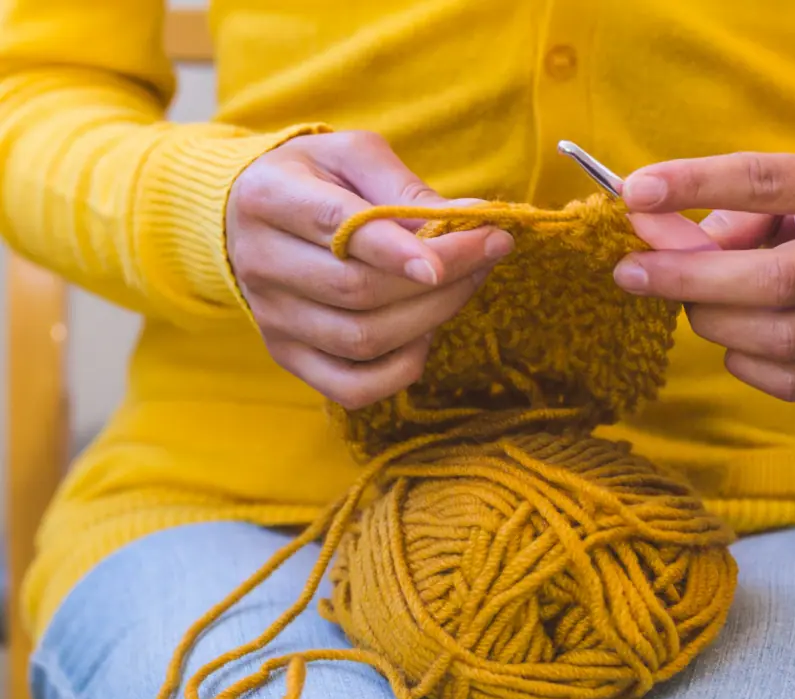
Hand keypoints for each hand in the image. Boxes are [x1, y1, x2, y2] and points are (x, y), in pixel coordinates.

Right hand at [226, 131, 513, 409]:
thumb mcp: (352, 156)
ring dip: (431, 317)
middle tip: (488, 252)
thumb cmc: (315, 179)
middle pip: (358, 290)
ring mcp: (271, 318)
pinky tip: (423, 334)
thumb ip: (405, 185)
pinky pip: (352, 387)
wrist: (247, 216)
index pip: (336, 228)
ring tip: (463, 286)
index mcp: (269, 198)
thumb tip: (472, 220)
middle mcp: (260, 263)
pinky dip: (401, 369)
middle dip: (440, 277)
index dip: (398, 247)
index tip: (462, 250)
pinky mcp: (287, 356)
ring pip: (362, 339)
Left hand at [615, 151, 794, 400]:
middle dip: (688, 279)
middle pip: (775, 280)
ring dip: (713, 322)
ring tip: (695, 303)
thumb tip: (643, 224)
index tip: (635, 194)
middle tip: (631, 273)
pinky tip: (736, 338)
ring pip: (780, 339)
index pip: (766, 181)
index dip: (696, 185)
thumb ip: (714, 209)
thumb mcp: (782, 190)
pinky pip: (790, 380)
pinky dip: (744, 362)